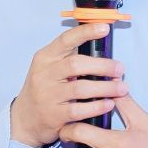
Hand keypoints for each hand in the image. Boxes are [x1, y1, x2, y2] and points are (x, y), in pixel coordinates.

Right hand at [10, 22, 127, 147]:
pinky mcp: (53, 115)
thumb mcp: (49, 67)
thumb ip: (69, 57)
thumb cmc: (44, 89)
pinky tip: (109, 104)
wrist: (25, 118)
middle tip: (120, 69)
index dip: (86, 32)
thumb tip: (102, 47)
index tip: (104, 28)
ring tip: (121, 88)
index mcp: (45, 57)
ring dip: (105, 87)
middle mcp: (44, 74)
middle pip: (76, 64)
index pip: (65, 39)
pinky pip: (79, 110)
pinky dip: (97, 106)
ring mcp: (47, 95)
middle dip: (103, 66)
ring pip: (80, 88)